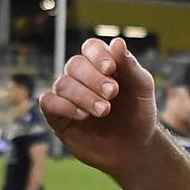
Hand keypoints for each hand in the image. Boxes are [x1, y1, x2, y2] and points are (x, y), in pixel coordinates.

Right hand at [40, 37, 158, 179]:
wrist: (134, 148)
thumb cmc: (138, 114)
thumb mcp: (142, 89)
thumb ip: (130, 66)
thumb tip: (117, 42)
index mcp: (102, 64)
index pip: (91, 47)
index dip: (97, 55)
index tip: (111, 68)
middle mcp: (82, 77)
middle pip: (75, 64)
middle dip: (93, 78)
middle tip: (112, 93)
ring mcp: (68, 96)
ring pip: (63, 83)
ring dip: (84, 96)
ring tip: (104, 111)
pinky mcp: (58, 116)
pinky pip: (48, 102)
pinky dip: (64, 106)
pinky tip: (83, 116)